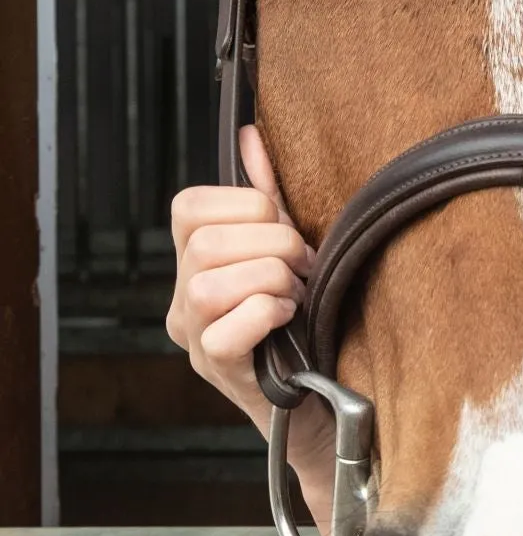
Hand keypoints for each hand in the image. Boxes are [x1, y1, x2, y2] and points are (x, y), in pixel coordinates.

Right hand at [167, 125, 333, 490]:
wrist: (328, 399)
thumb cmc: (308, 318)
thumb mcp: (286, 249)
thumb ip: (265, 195)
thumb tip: (251, 135)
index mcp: (192, 260)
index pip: (189, 207)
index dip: (247, 207)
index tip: (285, 230)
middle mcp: (181, 298)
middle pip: (205, 242)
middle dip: (271, 245)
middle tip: (302, 269)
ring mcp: (193, 336)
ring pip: (211, 283)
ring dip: (271, 281)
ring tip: (296, 298)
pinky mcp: (217, 370)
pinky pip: (225, 331)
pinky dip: (266, 315)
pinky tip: (288, 321)